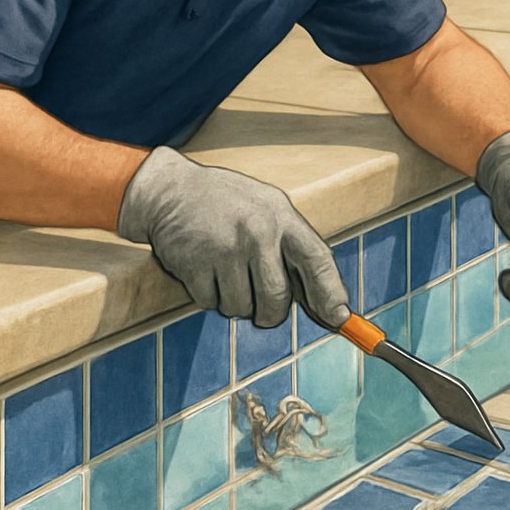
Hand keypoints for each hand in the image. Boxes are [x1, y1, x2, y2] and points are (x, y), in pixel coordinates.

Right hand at [116, 147, 349, 327]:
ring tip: (226, 272)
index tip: (340, 319)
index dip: (331, 293)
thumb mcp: (266, 211)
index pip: (317, 260)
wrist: (170, 191)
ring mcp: (225, 248)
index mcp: (281, 217)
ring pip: (241, 308)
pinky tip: (204, 269)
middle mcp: (257, 231)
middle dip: (270, 314)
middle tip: (261, 309)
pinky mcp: (194, 263)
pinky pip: (210, 304)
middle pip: (277, 300)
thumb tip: (325, 304)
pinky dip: (208, 296)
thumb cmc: (227, 206)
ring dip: (234, 303)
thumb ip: (292, 249)